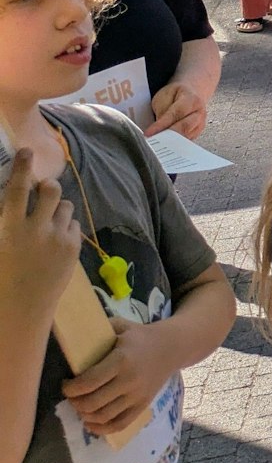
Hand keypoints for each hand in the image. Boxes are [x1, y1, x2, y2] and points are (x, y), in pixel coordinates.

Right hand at [0, 149, 81, 326]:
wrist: (20, 310)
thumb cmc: (0, 277)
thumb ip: (6, 220)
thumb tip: (10, 202)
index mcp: (9, 228)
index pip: (16, 189)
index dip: (22, 167)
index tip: (27, 151)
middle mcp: (36, 229)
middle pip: (51, 190)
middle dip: (47, 186)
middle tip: (40, 192)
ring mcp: (58, 238)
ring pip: (65, 206)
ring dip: (56, 209)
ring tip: (44, 225)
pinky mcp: (73, 249)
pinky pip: (73, 225)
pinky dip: (64, 228)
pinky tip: (52, 242)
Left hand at [62, 318, 174, 434]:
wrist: (172, 347)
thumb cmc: (140, 336)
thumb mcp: (121, 326)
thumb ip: (98, 330)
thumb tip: (72, 332)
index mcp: (121, 360)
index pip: (88, 382)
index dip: (70, 388)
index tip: (66, 384)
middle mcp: (129, 381)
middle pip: (92, 403)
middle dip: (75, 402)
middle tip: (72, 396)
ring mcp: (137, 395)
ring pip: (103, 416)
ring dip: (85, 415)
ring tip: (81, 406)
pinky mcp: (143, 405)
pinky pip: (120, 424)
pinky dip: (102, 429)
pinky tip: (91, 423)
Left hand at [146, 83, 207, 139]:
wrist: (193, 92)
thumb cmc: (178, 94)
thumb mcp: (165, 96)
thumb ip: (162, 110)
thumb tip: (158, 127)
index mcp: (192, 100)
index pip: (176, 114)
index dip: (161, 125)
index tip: (149, 133)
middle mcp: (199, 113)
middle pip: (184, 128)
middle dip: (167, 136)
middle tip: (153, 141)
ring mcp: (200, 124)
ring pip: (185, 137)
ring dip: (170, 142)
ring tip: (157, 144)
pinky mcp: (197, 133)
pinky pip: (185, 141)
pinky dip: (175, 144)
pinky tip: (165, 144)